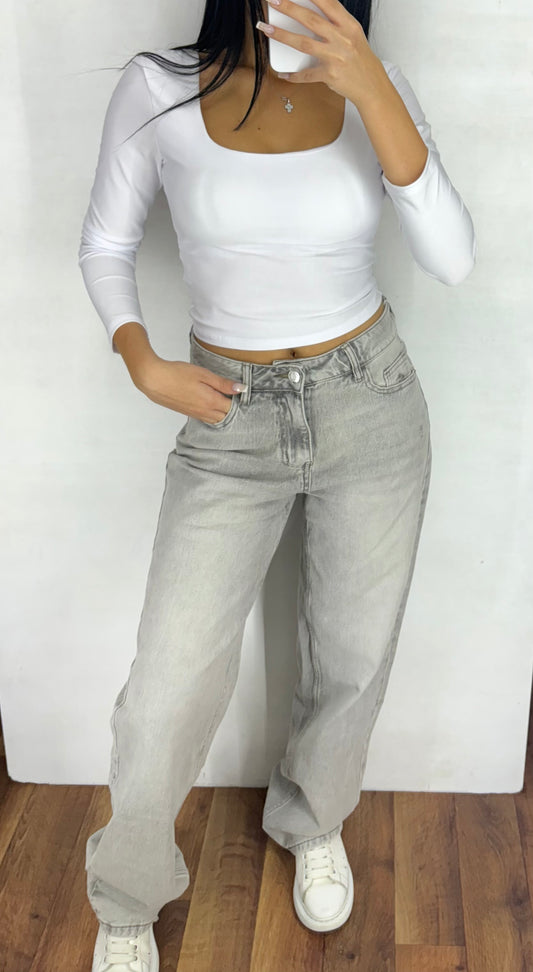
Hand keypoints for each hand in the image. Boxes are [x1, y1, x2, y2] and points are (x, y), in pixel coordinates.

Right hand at [137, 357, 244, 424]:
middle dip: (234, 410)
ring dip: (224, 413)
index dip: (240, 402)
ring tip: (227, 401)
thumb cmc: (177, 374)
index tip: (244, 393)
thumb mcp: (203, 374)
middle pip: (227, 417)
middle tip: (238, 398)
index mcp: (211, 402)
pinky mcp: (189, 413)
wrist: (154, 380)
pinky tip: (213, 405)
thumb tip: (241, 389)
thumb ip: (223, 383)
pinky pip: (207, 419)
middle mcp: (205, 412)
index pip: (233, 408)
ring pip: (217, 419)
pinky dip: (214, 414)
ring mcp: (196, 414)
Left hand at [257, 0, 386, 105]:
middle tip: (273, 1)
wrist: (372, 86)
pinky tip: (283, 74)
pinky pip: (307, 74)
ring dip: (283, 35)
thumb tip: (312, 11)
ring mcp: (335, 57)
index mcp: (348, 25)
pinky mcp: (330, 75)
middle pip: (311, 19)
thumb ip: (336, 22)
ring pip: (304, 43)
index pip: (328, 3)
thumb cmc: (360, 60)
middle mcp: (342, 38)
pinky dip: (294, 75)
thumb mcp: (353, 35)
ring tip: (267, 29)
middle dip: (289, 8)